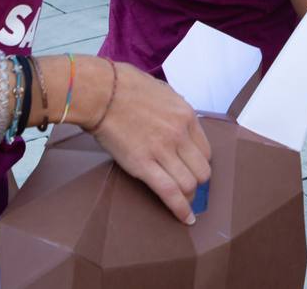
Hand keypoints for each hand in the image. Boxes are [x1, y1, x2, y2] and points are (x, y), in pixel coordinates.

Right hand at [88, 59, 211, 225]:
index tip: (192, 169)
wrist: (100, 92)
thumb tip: (178, 123)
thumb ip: (175, 111)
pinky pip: (169, 192)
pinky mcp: (143, 165)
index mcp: (186, 115)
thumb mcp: (163, 92)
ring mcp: (162, 150)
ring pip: (190, 184)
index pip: (206, 150)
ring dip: (188, 195)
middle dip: (197, 181)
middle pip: (202, 170)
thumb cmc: (125, 87)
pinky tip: (186, 219)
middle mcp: (179, 134)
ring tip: (183, 201)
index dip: (200, 163)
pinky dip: (180, 209)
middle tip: (188, 186)